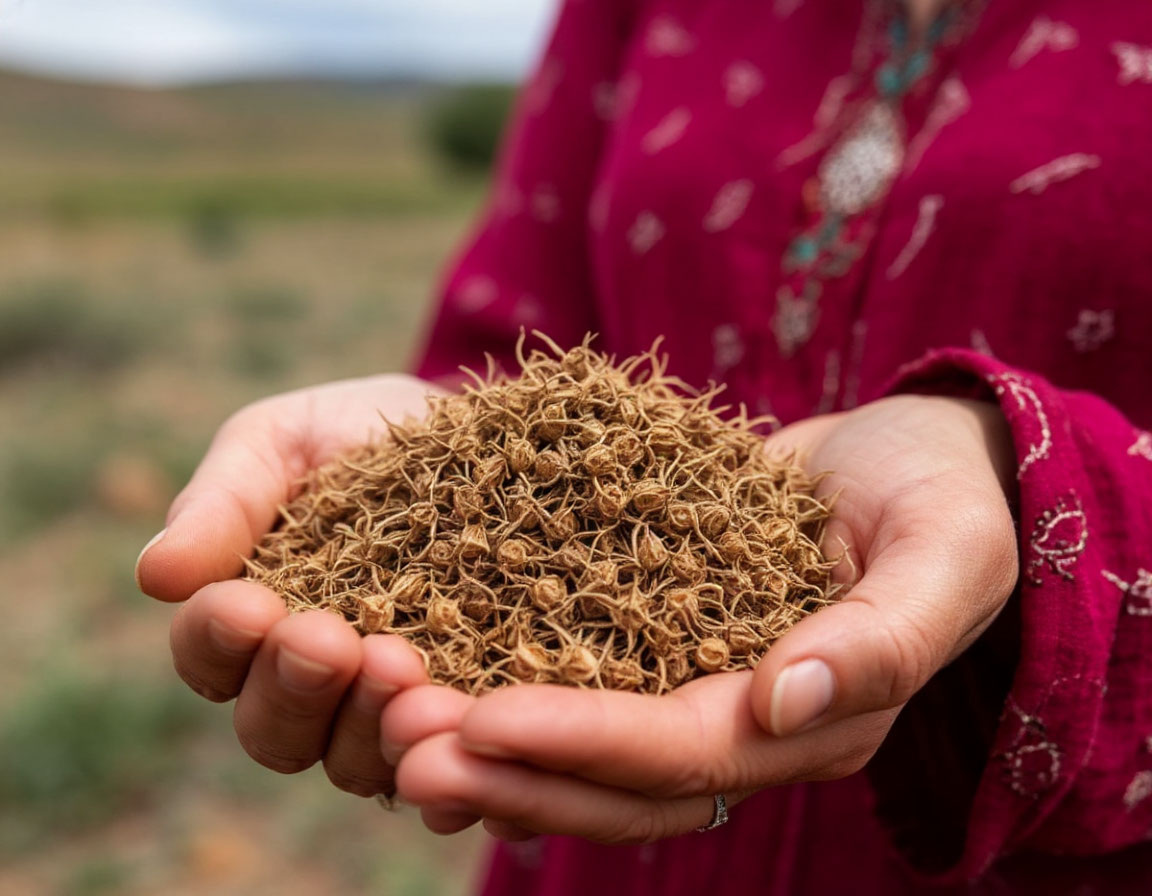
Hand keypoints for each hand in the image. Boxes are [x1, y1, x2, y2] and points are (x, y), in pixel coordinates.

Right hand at [136, 375, 437, 795]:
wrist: (468, 429)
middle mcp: (315, 685)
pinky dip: (445, 745)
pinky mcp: (465, 711)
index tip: (248, 605)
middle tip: (328, 641)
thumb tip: (155, 575)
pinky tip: (459, 713)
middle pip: (277, 732)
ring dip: (369, 724)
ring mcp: (390, 708)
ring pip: (356, 761)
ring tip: (397, 667)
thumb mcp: (283, 442)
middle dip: (296, 688)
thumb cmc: (357, 434)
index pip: (210, 657)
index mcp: (251, 623)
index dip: (219, 641)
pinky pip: (447, 754)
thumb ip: (224, 502)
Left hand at [380, 395, 1020, 841]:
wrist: (908, 461)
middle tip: (402, 746)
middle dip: (512, 771)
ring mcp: (700, 691)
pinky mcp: (662, 645)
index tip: (483, 720)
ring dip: (491, 747)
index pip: (686, 754)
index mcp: (815, 722)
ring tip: (389, 720)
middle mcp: (747, 727)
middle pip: (617, 781)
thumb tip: (782, 705)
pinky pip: (577, 686)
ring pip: (585, 755)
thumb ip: (881, 637)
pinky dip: (507, 687)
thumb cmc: (939, 497)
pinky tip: (431, 668)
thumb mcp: (942, 550)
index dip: (586, 743)